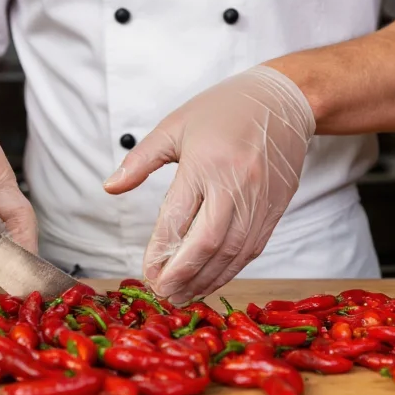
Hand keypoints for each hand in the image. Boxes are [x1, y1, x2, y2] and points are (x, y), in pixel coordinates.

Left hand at [103, 66, 315, 302]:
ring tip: (185, 295)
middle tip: (164, 294)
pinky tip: (214, 278)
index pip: (178, 219)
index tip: (148, 272)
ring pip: (233, 253)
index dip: (161, 252)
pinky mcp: (276, 207)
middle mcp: (236, 185)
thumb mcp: (175, 125)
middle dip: (183, 276)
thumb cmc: (224, 108)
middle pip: (208, 244)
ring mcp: (260, 199)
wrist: (284, 99)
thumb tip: (110, 187)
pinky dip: (232, 268)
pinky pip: (253, 247)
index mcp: (205, 163)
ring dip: (207, 279)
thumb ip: (140, 160)